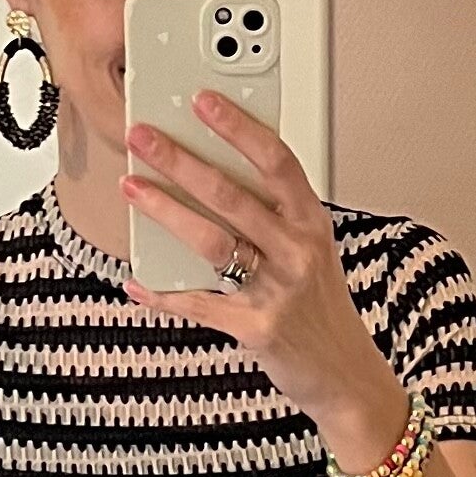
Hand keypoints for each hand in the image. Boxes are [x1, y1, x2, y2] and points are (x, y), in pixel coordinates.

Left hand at [122, 93, 409, 463]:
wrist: (344, 375)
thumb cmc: (319, 309)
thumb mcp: (309, 251)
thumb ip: (271, 216)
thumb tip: (209, 177)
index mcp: (312, 222)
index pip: (277, 161)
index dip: (239, 128)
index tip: (203, 101)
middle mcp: (299, 250)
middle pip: (233, 195)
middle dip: (181, 161)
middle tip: (142, 136)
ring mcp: (279, 290)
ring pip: (213, 241)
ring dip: (165, 212)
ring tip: (131, 188)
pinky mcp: (257, 328)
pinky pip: (200, 305)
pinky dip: (163, 294)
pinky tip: (136, 281)